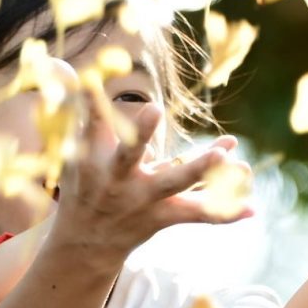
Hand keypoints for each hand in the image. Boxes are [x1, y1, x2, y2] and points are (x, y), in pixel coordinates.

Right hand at [47, 99, 250, 257]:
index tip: (90, 79)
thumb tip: (56, 63)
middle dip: (141, 135)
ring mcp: (142, 200)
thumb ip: (69, 105)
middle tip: (153, 109)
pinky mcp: (163, 216)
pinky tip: (252, 208)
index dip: (89, 101)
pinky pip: (197, 215)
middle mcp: (116, 180)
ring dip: (198, 169)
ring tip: (224, 155)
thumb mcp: (67, 148)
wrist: (85, 245)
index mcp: (91, 159)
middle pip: (129, 156)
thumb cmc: (81, 184)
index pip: (89, 124)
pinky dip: (225, 213)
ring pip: (173, 184)